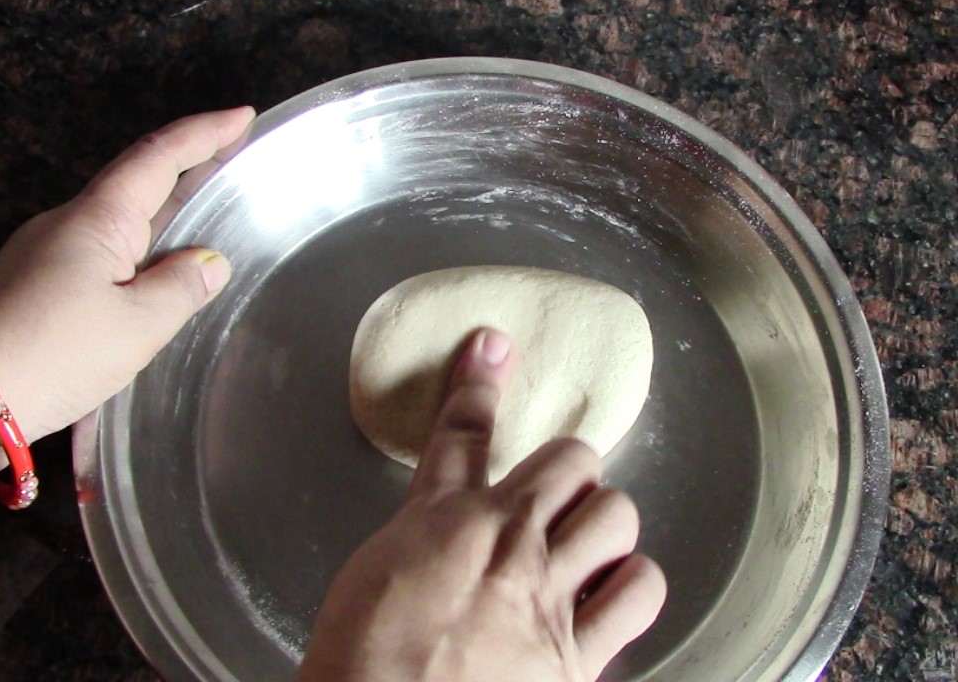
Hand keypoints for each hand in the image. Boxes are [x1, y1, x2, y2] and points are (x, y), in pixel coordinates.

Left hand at [0, 107, 255, 480]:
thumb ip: (181, 288)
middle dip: (188, 169)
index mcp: (97, 220)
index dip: (202, 134)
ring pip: (118, 222)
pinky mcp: (37, 284)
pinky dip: (139, 251)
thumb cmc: (52, 355)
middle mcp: (68, 225)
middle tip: (233, 160)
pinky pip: (101, 254)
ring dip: (164, 214)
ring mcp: (46, 253)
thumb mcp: (136, 326)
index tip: (240, 116)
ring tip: (207, 220)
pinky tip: (157, 274)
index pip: (158, 159)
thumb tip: (210, 263)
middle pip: (137, 183)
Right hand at [299, 329, 665, 681]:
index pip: (464, 429)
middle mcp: (505, 541)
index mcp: (443, 518)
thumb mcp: (370, 574)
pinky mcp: (576, 650)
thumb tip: (438, 536)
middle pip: (571, 460)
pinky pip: (638, 593)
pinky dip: (633, 583)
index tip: (493, 347)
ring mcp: (547, 592)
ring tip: (590, 544)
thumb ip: (417, 539)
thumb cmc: (359, 654)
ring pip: (616, 514)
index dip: (479, 381)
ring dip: (607, 523)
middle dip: (571, 469)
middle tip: (558, 494)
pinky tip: (614, 590)